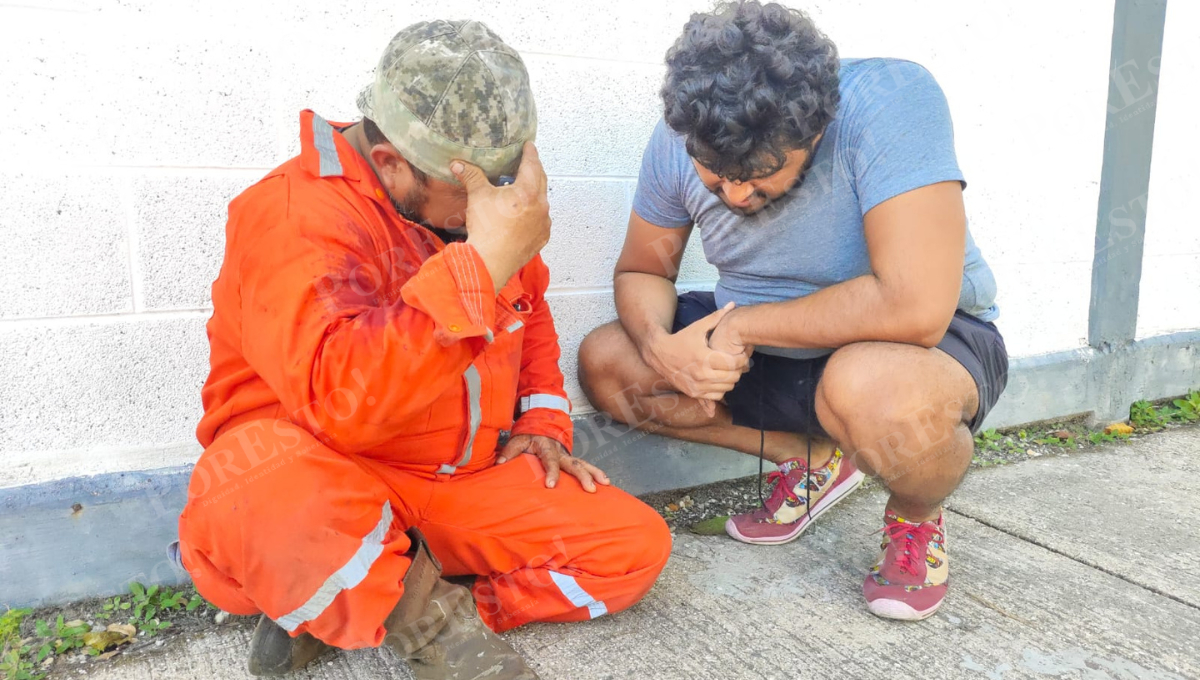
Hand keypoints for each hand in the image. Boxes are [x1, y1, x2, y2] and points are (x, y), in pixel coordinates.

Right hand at [453, 142, 550, 291]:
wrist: (490, 261)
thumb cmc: (486, 229)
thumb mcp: (478, 196)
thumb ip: (471, 176)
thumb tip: (458, 164)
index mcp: (529, 191)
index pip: (532, 164)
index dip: (530, 153)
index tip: (530, 146)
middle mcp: (541, 206)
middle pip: (541, 181)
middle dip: (534, 170)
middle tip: (528, 163)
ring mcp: (543, 223)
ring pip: (542, 202)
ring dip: (535, 193)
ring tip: (524, 190)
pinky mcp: (541, 238)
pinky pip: (541, 220)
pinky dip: (534, 213)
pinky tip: (524, 214)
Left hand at [495, 435, 610, 492]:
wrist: (541, 419)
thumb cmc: (529, 432)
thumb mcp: (517, 439)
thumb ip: (509, 452)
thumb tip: (499, 464)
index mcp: (547, 447)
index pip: (550, 460)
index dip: (551, 472)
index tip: (551, 485)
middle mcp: (561, 451)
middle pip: (574, 464)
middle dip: (583, 476)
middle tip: (590, 489)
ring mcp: (568, 454)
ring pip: (583, 463)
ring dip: (594, 473)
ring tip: (605, 484)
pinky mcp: (571, 458)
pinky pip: (584, 465)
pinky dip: (595, 472)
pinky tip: (604, 482)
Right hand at [644, 302, 750, 412]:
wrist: (659, 353)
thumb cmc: (681, 338)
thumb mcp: (698, 327)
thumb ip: (716, 317)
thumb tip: (732, 304)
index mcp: (704, 357)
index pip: (734, 363)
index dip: (742, 358)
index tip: (741, 354)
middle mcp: (701, 374)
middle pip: (733, 377)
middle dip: (739, 369)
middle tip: (736, 362)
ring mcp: (697, 385)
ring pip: (727, 388)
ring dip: (731, 379)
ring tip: (728, 369)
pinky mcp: (693, 393)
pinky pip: (717, 396)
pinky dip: (721, 389)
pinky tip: (718, 378)